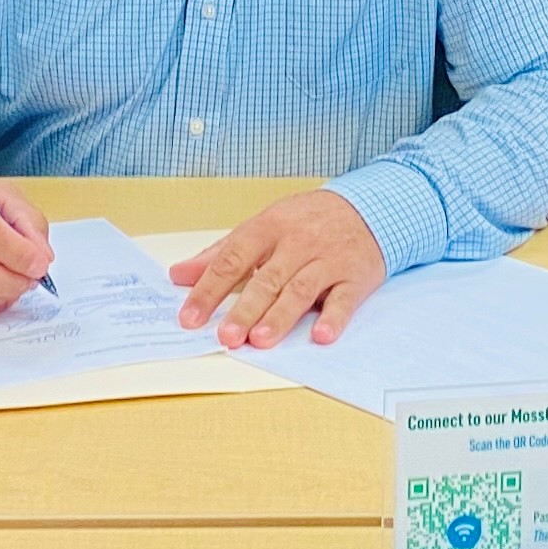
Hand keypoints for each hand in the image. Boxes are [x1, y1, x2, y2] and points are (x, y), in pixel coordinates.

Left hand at [170, 188, 386, 346]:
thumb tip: (179, 275)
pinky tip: (321, 335)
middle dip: (245, 309)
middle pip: (267, 279)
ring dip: (281, 316)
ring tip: (260, 340)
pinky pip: (344, 299)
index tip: (190, 317)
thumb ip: (220, 253)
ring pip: (301, 290)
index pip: (232, 259)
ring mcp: (327, 260)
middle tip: (226, 336)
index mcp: (268, 227)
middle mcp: (297, 243)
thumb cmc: (307, 221)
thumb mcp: (262, 226)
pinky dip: (334, 318)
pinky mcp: (355, 277)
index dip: (209, 289)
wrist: (368, 208)